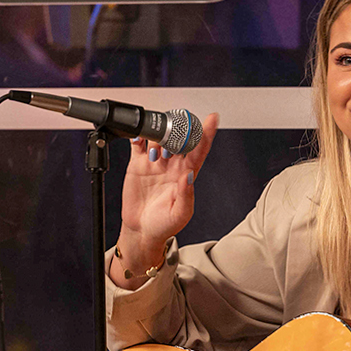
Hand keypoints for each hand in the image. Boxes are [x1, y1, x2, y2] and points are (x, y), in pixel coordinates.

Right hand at [115, 113, 218, 275]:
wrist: (141, 231)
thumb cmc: (164, 225)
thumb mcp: (180, 214)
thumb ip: (186, 195)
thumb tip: (189, 176)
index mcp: (187, 174)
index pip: (199, 150)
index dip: (206, 134)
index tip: (212, 119)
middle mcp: (173, 165)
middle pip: (179, 139)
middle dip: (179, 130)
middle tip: (176, 130)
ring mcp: (155, 163)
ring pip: (159, 138)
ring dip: (158, 136)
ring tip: (155, 150)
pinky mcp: (138, 164)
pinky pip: (138, 145)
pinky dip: (138, 136)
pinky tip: (138, 136)